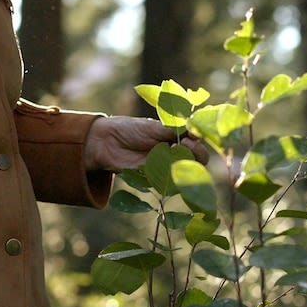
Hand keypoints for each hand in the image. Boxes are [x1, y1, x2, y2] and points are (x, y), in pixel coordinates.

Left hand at [83, 116, 208, 171]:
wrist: (107, 142)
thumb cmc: (130, 129)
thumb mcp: (154, 126)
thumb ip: (175, 129)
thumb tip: (196, 131)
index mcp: (176, 136)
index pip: (197, 141)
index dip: (199, 139)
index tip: (193, 134)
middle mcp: (174, 152)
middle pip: (197, 158)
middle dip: (196, 152)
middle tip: (185, 143)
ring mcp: (166, 166)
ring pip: (186, 170)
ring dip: (185, 161)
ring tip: (174, 150)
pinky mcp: (157, 178)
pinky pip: (171, 180)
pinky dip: (173, 173)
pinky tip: (167, 163)